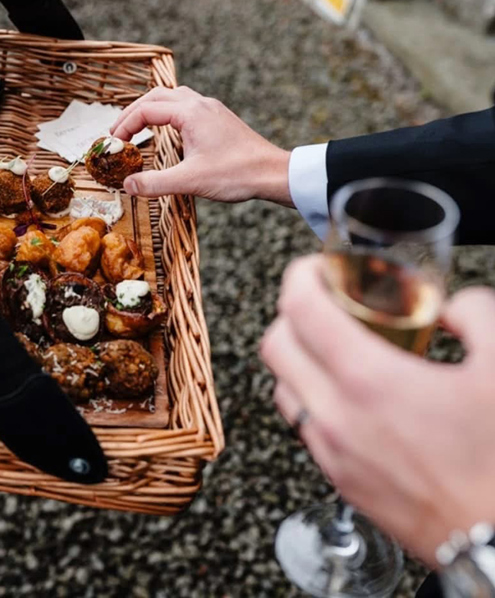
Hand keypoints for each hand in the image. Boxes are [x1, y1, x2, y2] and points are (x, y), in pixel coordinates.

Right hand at [110, 86, 291, 204]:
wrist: (272, 173)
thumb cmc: (236, 173)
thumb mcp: (189, 181)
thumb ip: (154, 183)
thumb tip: (127, 185)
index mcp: (190, 112)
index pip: (146, 110)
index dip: (125, 126)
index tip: (114, 143)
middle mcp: (200, 104)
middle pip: (156, 96)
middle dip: (133, 112)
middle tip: (118, 133)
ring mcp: (211, 109)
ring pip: (172, 97)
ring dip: (150, 109)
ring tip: (137, 128)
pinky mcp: (218, 119)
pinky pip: (185, 106)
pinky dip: (167, 113)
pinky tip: (167, 132)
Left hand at [260, 255, 494, 564]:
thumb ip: (475, 316)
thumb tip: (451, 307)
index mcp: (368, 381)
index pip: (299, 309)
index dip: (299, 276)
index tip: (314, 268)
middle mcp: (334, 416)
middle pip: (274, 346)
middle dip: (290, 314)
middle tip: (324, 304)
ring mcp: (330, 453)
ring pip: (281, 388)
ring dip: (297, 359)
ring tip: (337, 349)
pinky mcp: (338, 480)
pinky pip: (302, 426)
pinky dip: (311, 398)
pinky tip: (352, 397)